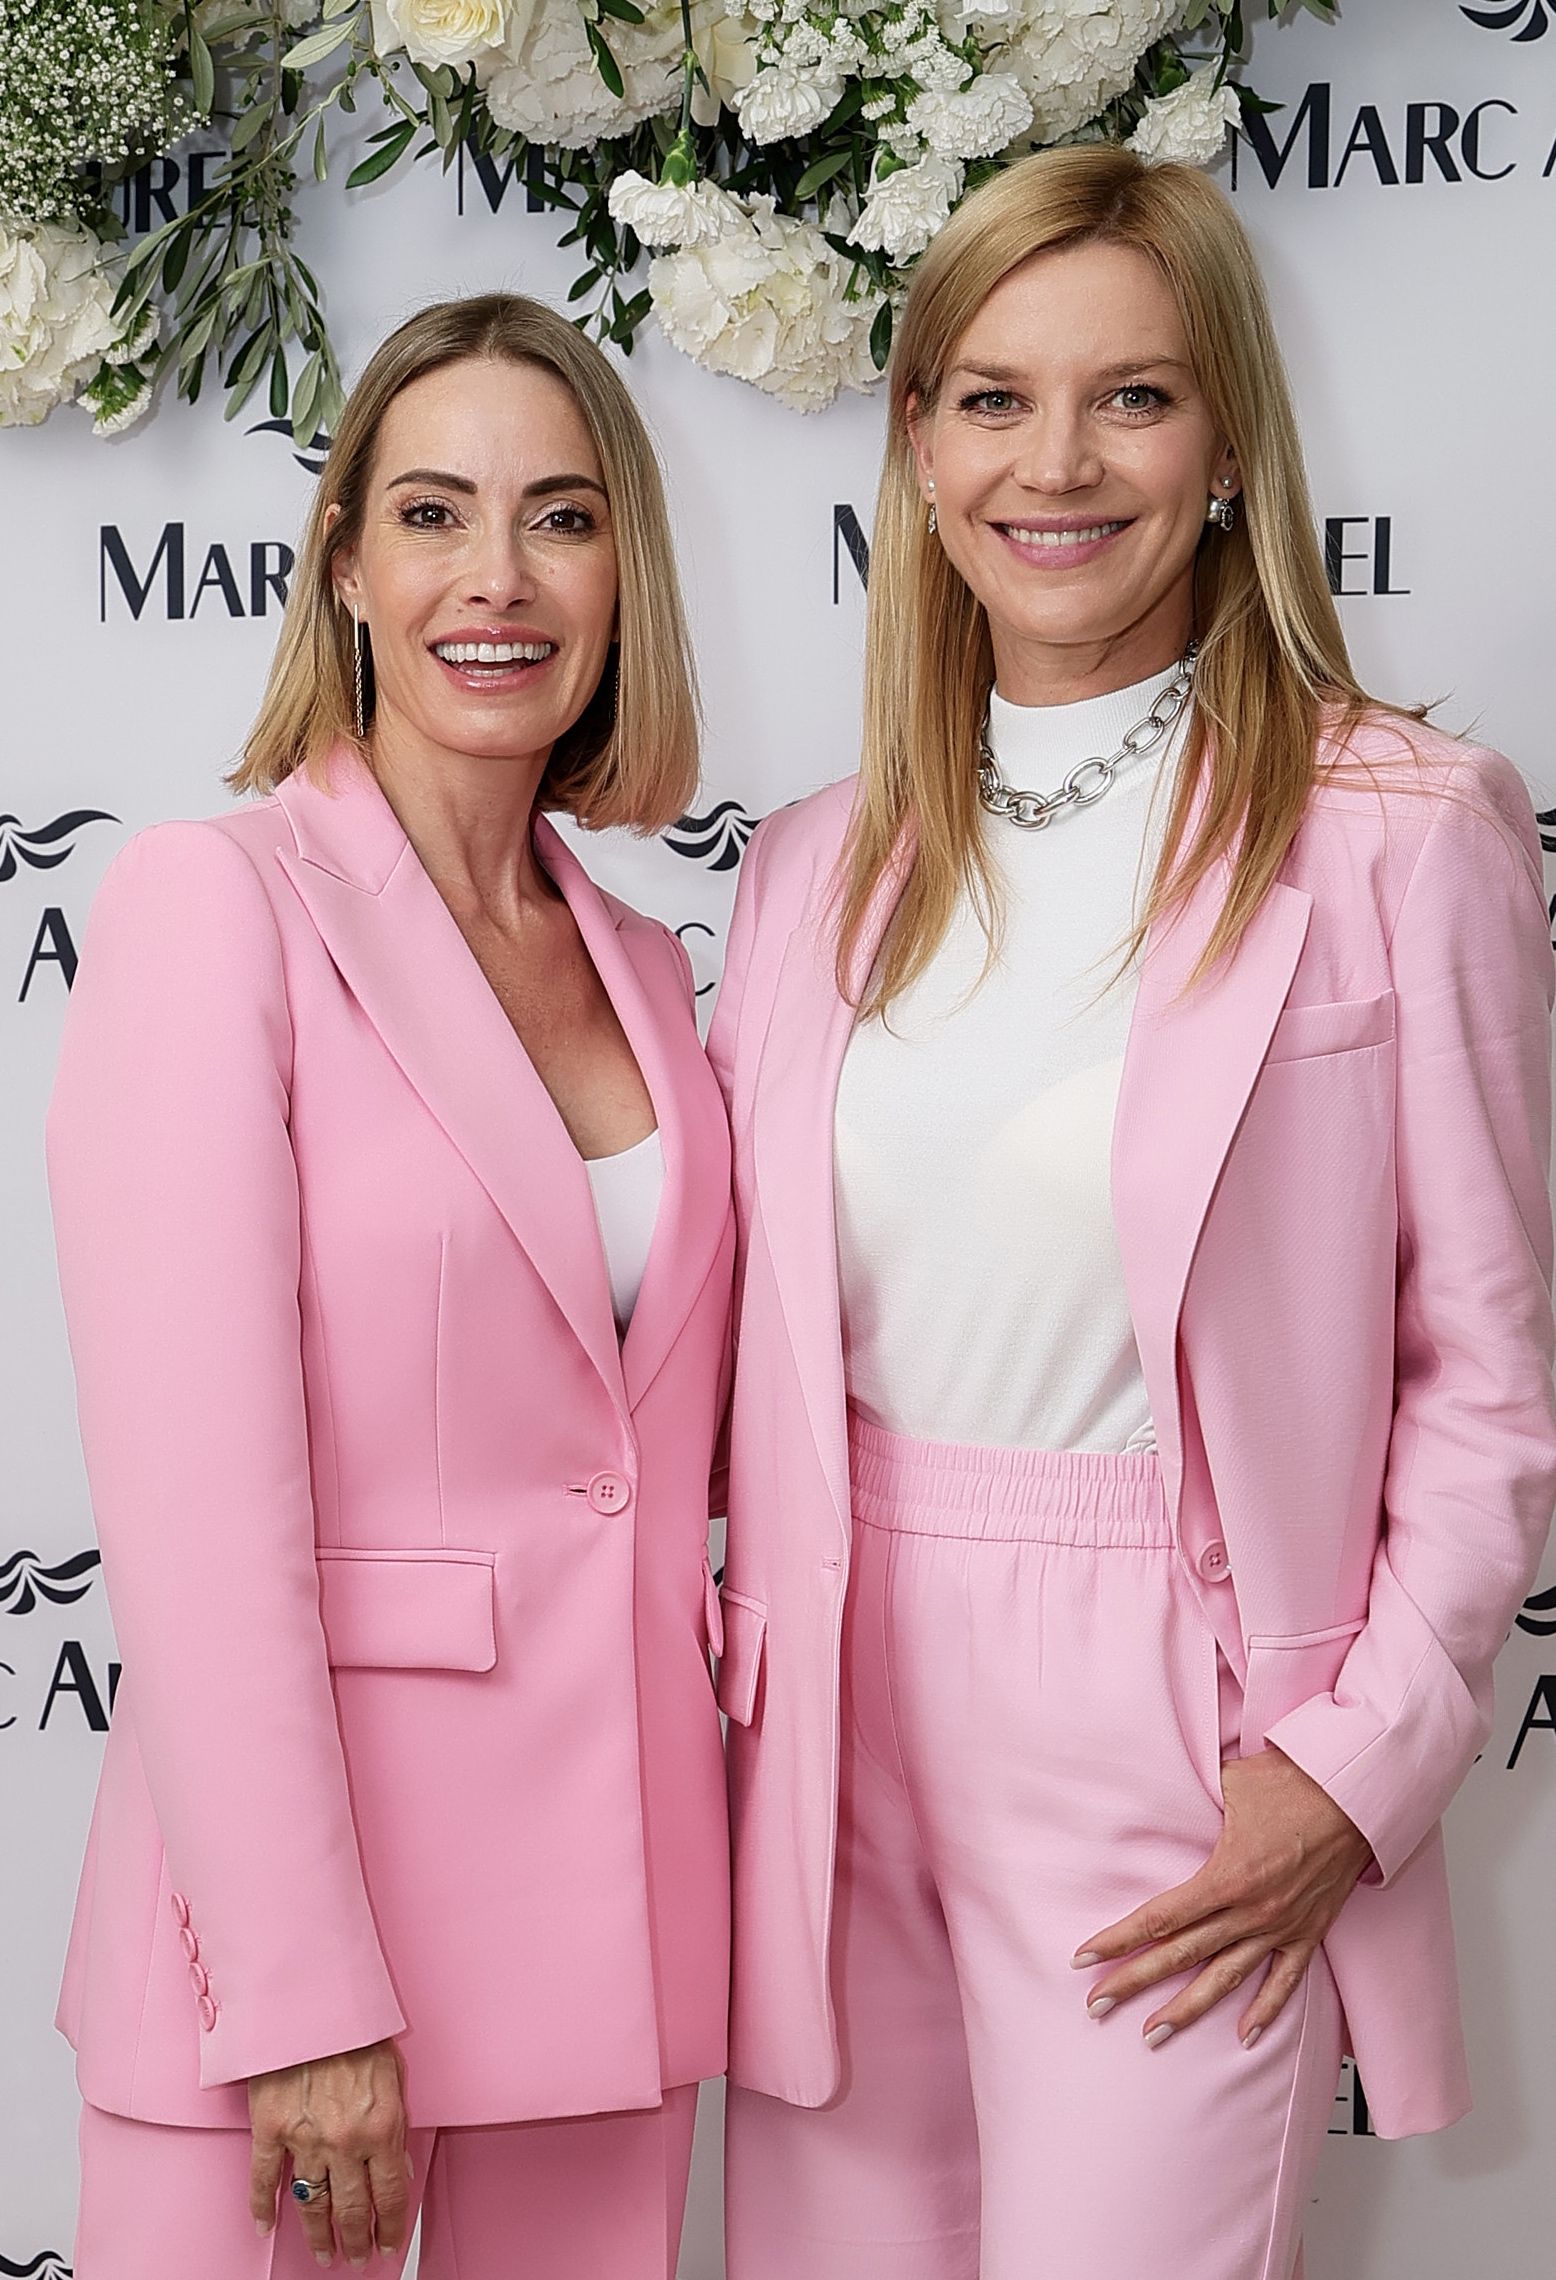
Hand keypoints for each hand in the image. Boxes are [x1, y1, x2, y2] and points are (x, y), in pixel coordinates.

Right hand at [249, 2039, 409, 2268]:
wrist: (313, 1999)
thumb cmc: (357, 2027)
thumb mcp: (394, 2074)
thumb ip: (394, 2123)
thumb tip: (397, 2168)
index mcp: (381, 2127)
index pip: (390, 2195)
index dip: (391, 2226)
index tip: (389, 2244)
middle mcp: (344, 2142)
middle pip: (350, 2208)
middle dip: (356, 2239)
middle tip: (358, 2256)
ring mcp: (304, 2139)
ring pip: (311, 2203)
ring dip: (318, 2234)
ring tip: (324, 2253)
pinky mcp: (270, 2129)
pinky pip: (264, 2179)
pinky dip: (262, 2206)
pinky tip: (266, 2226)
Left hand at [1074, 1746, 1372, 2048]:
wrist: (1354, 1794)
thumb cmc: (1291, 1779)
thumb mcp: (1230, 1783)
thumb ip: (1196, 1798)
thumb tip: (1169, 1791)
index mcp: (1226, 1877)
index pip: (1160, 1918)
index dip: (1119, 1939)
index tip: (1084, 1956)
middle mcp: (1250, 1911)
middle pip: (1180, 1956)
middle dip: (1134, 1982)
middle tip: (1096, 2005)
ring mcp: (1280, 1926)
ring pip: (1225, 1979)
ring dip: (1187, 2011)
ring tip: (1153, 2035)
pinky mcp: (1309, 1933)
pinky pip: (1284, 1981)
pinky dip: (1265, 2012)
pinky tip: (1243, 2038)